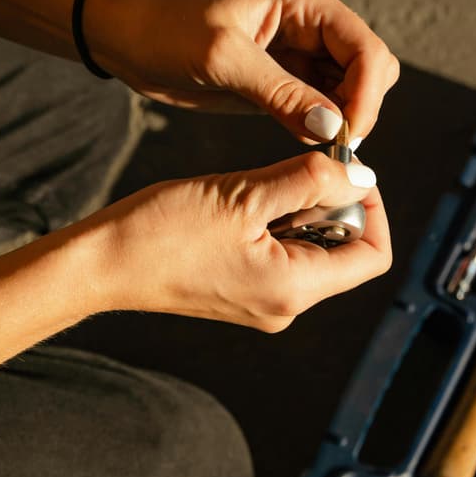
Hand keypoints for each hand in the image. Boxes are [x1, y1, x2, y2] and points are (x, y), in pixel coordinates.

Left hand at [82, 0, 400, 144]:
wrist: (125, 36)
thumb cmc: (165, 29)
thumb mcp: (221, 59)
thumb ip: (281, 93)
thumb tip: (333, 127)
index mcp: (306, 2)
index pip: (366, 50)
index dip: (366, 97)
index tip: (347, 138)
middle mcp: (312, 24)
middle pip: (370, 70)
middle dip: (360, 109)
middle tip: (333, 147)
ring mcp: (300, 53)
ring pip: (351, 91)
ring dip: (342, 121)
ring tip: (318, 147)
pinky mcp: (284, 80)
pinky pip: (322, 106)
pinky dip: (321, 128)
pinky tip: (305, 142)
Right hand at [89, 152, 391, 331]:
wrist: (102, 263)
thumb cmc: (163, 231)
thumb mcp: (245, 194)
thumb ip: (310, 180)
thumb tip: (360, 173)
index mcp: (294, 289)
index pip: (373, 255)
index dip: (372, 207)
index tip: (345, 170)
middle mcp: (286, 306)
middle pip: (344, 250)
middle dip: (330, 202)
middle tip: (293, 171)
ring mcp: (263, 301)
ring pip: (311, 247)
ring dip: (298, 209)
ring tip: (254, 189)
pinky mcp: (242, 291)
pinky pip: (281, 253)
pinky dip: (275, 221)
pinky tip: (241, 203)